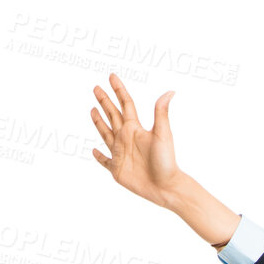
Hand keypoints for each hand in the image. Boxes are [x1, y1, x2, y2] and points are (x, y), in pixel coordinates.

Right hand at [89, 72, 180, 205]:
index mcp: (136, 128)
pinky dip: (99, 157)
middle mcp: (126, 138)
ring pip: (106, 134)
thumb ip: (161, 112)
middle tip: (97, 88)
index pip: (125, 104)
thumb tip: (170, 92)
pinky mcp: (117, 169)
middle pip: (113, 115)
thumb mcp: (163, 134)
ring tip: (93, 110)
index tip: (112, 76)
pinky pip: (105, 161)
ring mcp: (120, 153)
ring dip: (99, 122)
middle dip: (105, 101)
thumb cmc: (167, 161)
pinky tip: (94, 151)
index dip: (118, 90)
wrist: (166, 187)